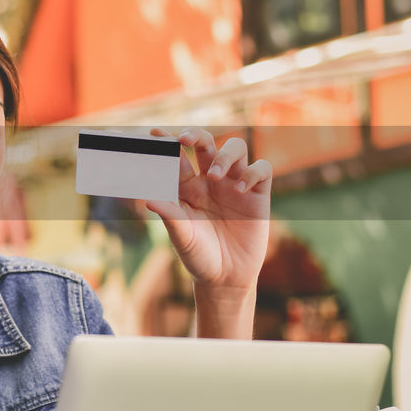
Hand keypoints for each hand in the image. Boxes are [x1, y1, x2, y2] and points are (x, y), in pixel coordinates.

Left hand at [144, 127, 271, 290]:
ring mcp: (235, 185)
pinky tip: (240, 188)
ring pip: (236, 149)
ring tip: (214, 175)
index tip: (155, 132)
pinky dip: (252, 172)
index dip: (168, 143)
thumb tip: (149, 200)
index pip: (178, 158)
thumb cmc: (198, 256)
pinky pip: (261, 170)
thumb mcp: (182, 237)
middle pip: (207, 144)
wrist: (225, 278)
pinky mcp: (258, 196)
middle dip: (197, 135)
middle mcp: (211, 182)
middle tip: (186, 139)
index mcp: (188, 188)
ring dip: (225, 155)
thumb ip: (169, 216)